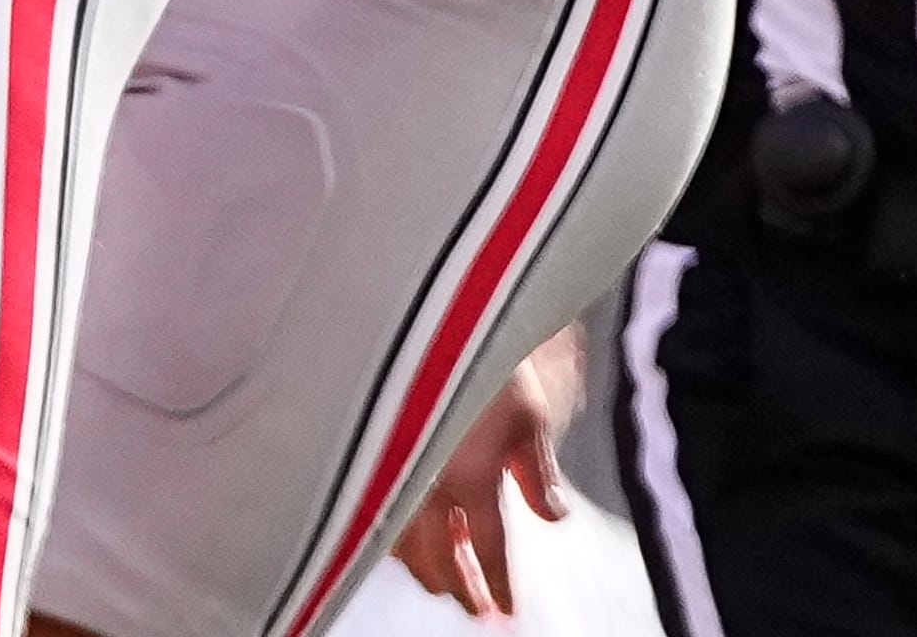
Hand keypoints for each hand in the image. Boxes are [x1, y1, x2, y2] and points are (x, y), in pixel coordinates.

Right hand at [387, 327, 582, 618]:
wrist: (411, 310)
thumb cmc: (477, 354)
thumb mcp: (527, 410)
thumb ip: (537, 470)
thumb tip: (553, 517)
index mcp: (468, 477)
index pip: (488, 549)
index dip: (497, 584)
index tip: (504, 612)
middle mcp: (423, 481)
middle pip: (438, 555)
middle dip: (457, 585)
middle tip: (473, 609)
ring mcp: (388, 465)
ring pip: (398, 537)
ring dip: (420, 564)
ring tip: (435, 579)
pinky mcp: (364, 447)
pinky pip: (369, 505)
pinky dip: (385, 530)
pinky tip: (392, 530)